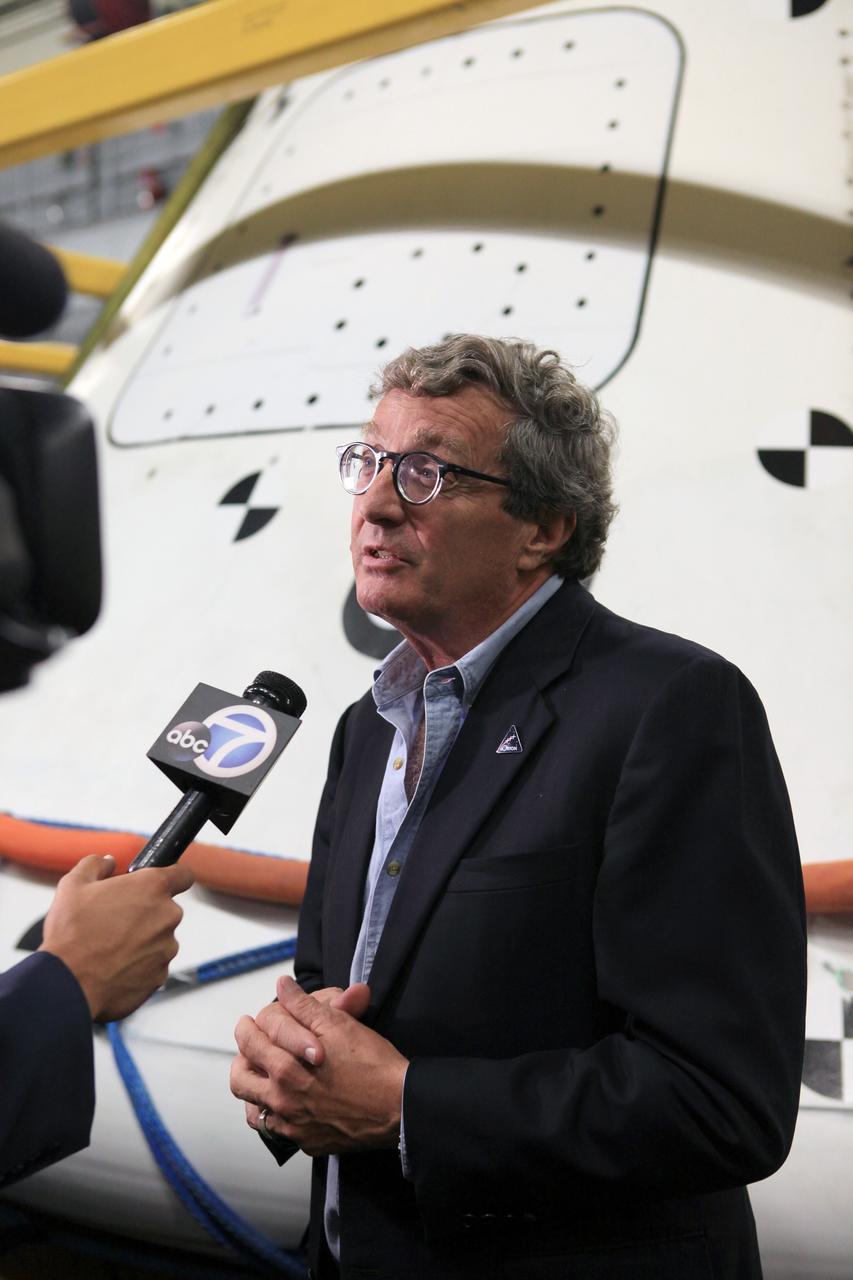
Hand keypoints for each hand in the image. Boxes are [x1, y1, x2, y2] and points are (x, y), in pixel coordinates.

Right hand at [39, 854, 193, 1020]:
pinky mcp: (161, 975)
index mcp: (152, 887)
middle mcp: (167, 916)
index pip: (183, 875)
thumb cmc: (71, 934)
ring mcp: (166, 947)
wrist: (68, 984)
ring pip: (159, 939)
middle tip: (115, 921)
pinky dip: (138, 965)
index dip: (172, 877)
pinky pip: (153, 965)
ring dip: (142, 941)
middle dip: (145, 913)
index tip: (161, 883)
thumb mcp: (73, 885)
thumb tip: (108, 862)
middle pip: (165, 910)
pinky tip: (113, 966)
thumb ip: (96, 865)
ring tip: (109, 947)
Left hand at [231, 976, 407, 1156]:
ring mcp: (292, 1125)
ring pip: (254, 1110)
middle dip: (242, 1057)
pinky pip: (277, 1131)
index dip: (249, 1027)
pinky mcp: (306, 1142)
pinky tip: (286, 1103)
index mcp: (285, 1067)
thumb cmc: (371, 1063)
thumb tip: (282, 986)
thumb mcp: (337, 1024)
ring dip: (254, 1089)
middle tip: (249, 1046)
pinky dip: (275, 1115)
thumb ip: (303, 1005)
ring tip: (263, 1075)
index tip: (251, 1022)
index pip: (250, 1042)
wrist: (398, 1106)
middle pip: (240, 1079)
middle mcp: (282, 1100)